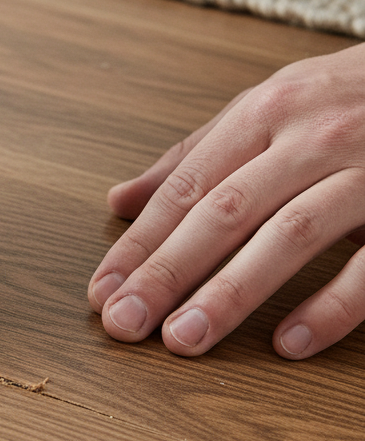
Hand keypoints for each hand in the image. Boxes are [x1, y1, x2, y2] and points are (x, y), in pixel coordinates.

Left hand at [88, 41, 364, 358]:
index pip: (186, 189)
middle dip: (166, 272)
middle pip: (224, 212)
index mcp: (266, 114)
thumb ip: (195, 156)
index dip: (140, 243)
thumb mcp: (271, 108)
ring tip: (183, 339)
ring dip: (231, 291)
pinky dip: (332, 304)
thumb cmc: (353, 96)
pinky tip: (286, 343)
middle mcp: (312, 136)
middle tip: (123, 325)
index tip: (101, 291)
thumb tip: (120, 200)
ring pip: (289, 233)